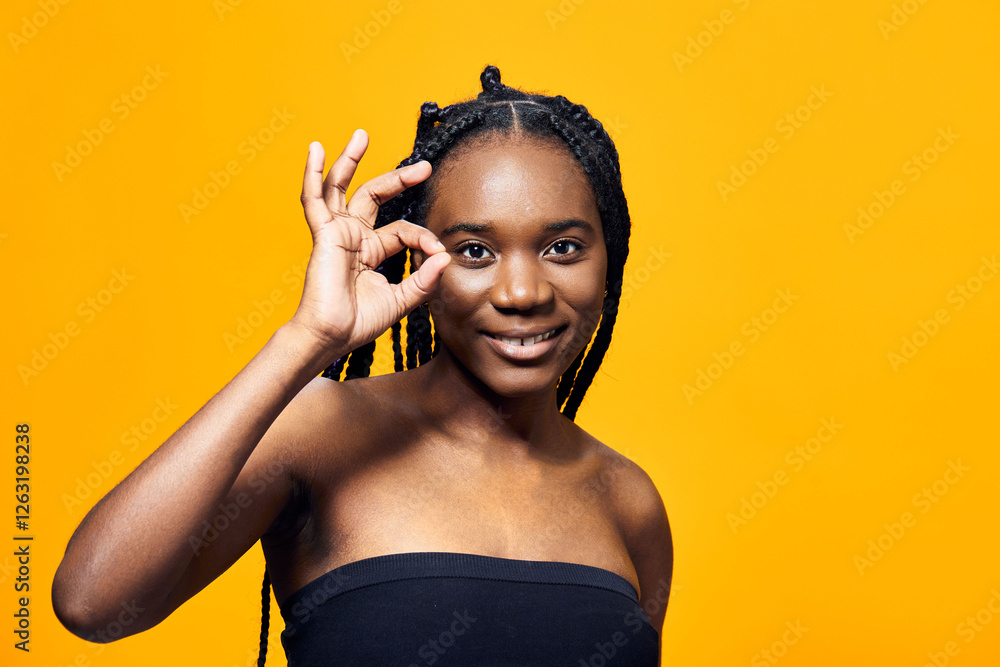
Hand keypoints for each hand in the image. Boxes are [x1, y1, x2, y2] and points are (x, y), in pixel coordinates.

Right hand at [287, 130, 449, 361]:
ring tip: (361, 135)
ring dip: (350, 160)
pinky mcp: (323, 234)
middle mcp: (354, 236)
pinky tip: (315, 150)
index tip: (437, 252)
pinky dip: (313, 174)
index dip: (423, 238)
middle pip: (375, 196)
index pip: (403, 230)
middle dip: (399, 179)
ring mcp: (337, 232)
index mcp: (371, 251)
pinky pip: (314, 199)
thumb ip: (423, 280)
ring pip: (342, 187)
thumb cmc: (359, 323)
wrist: (332, 336)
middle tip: (424, 168)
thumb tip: (445, 256)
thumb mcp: (401, 300)